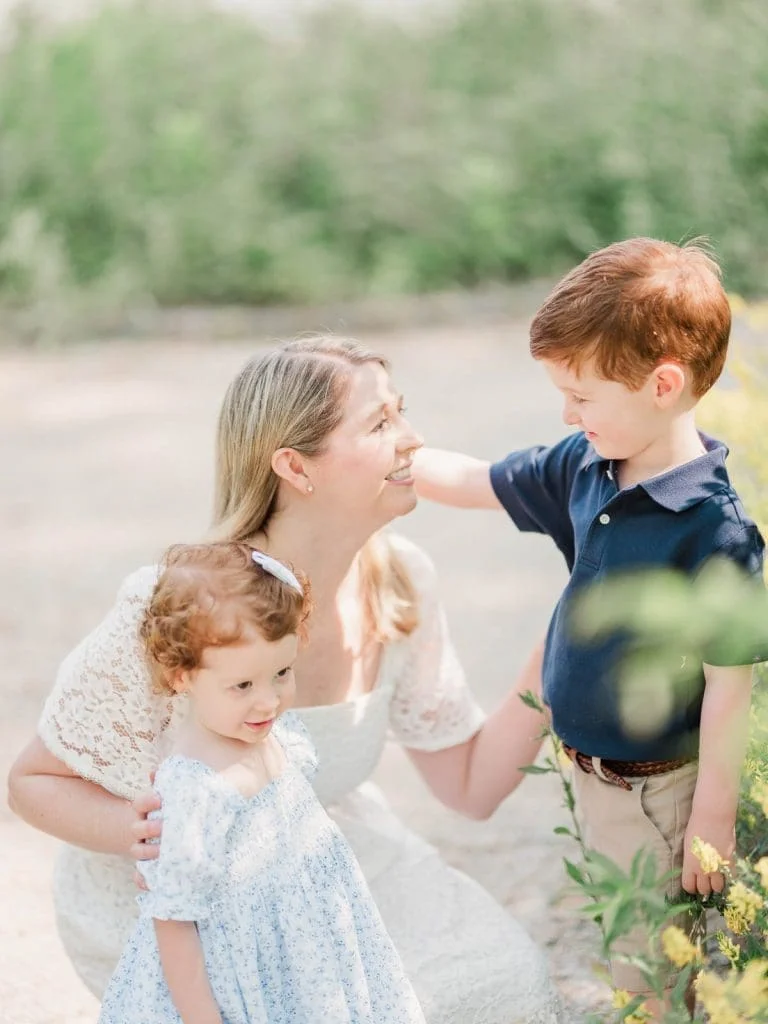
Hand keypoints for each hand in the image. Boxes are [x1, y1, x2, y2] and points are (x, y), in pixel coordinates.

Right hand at [129, 772, 161, 890]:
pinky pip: (141, 875)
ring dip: (148, 853)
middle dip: (149, 828)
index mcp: (142, 810)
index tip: (160, 799)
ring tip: (162, 852)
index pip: (140, 803)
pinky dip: (144, 880)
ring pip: (138, 852)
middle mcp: (139, 829)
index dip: (148, 801)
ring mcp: (141, 847)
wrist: (144, 830)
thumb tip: (156, 771)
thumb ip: (162, 782)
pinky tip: (151, 885)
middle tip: (163, 826)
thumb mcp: (161, 795)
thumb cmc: (161, 808)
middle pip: (138, 829)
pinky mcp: (146, 863)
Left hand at [682, 813, 734, 896]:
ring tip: (714, 879)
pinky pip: (730, 878)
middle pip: (704, 890)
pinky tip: (723, 872)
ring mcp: (717, 867)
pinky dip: (727, 877)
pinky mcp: (729, 862)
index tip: (692, 885)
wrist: (712, 817)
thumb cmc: (696, 827)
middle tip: (704, 883)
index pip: (689, 886)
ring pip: (718, 888)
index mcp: (690, 864)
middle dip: (703, 888)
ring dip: (715, 885)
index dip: (690, 888)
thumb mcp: (688, 845)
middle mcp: (703, 869)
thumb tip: (693, 871)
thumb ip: (690, 860)